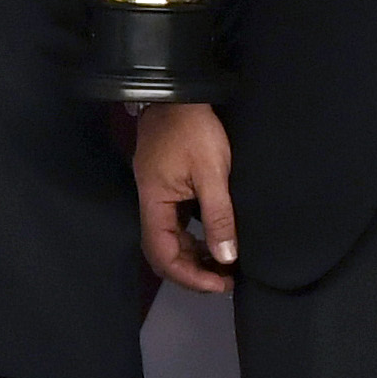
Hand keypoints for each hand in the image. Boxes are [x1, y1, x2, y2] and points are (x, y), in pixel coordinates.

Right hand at [135, 101, 235, 292]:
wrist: (180, 93)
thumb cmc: (195, 129)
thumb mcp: (213, 172)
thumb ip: (218, 217)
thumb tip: (226, 257)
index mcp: (155, 202)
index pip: (163, 254)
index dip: (190, 276)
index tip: (220, 284)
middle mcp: (150, 204)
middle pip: (163, 253)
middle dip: (192, 272)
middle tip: (225, 281)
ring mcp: (157, 197)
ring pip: (169, 241)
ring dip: (193, 258)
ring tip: (223, 266)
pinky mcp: (166, 189)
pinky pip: (176, 225)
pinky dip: (193, 240)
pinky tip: (213, 242)